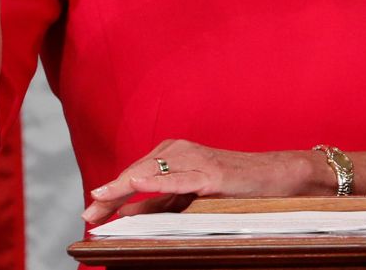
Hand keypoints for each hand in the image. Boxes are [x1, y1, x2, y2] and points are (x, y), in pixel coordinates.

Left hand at [81, 140, 328, 223]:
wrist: (277, 178)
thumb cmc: (235, 188)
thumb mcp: (190, 197)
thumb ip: (160, 203)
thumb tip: (126, 214)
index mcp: (174, 153)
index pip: (134, 173)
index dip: (111, 193)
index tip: (90, 213)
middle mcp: (181, 151)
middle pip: (137, 173)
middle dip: (110, 195)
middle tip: (88, 216)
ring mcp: (196, 161)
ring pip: (152, 173)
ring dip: (124, 187)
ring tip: (100, 201)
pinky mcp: (211, 175)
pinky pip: (178, 179)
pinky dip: (156, 180)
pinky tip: (137, 183)